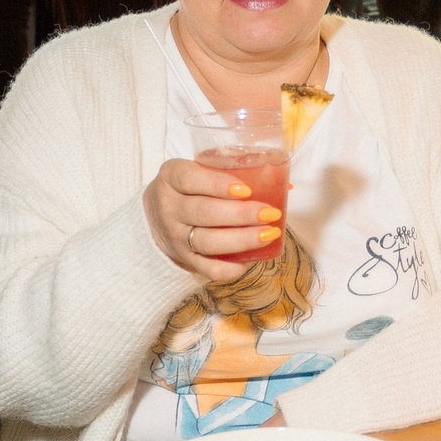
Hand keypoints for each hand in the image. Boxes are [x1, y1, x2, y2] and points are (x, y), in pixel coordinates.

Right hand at [143, 157, 280, 282]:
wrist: (155, 215)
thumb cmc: (190, 187)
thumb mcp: (199, 170)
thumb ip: (232, 172)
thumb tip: (286, 185)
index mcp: (171, 178)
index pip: (190, 179)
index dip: (217, 184)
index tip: (246, 189)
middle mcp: (169, 208)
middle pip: (204, 213)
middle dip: (240, 215)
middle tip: (270, 213)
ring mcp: (175, 237)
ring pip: (207, 242)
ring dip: (242, 240)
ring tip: (268, 233)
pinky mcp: (184, 259)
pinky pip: (207, 269)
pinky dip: (230, 268)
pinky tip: (250, 260)